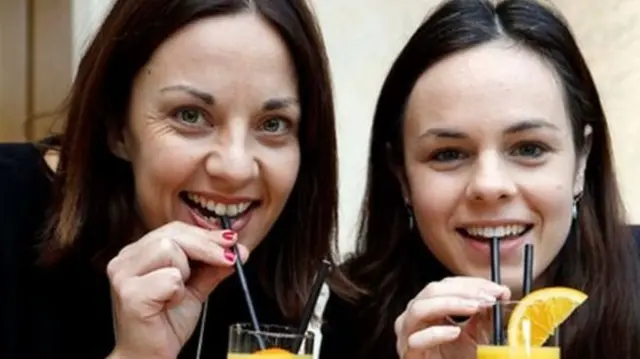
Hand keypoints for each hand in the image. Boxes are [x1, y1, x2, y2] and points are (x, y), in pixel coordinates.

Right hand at [106, 221, 248, 358]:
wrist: (149, 357)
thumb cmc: (166, 323)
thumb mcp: (195, 289)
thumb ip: (212, 267)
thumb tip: (238, 250)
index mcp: (137, 253)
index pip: (174, 229)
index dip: (205, 234)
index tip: (230, 240)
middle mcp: (124, 259)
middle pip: (172, 234)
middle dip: (206, 246)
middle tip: (228, 259)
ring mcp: (122, 275)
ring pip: (169, 250)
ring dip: (186, 272)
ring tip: (179, 293)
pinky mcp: (130, 294)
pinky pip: (170, 278)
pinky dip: (178, 292)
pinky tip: (170, 304)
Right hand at [395, 277, 510, 358]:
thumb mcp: (476, 334)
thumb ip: (485, 314)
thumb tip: (501, 292)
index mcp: (429, 307)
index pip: (447, 285)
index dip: (471, 284)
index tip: (497, 290)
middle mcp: (414, 316)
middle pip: (432, 290)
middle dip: (462, 291)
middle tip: (488, 298)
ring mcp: (407, 334)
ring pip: (420, 309)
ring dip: (449, 304)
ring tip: (474, 308)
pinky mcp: (408, 353)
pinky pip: (417, 339)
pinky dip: (436, 333)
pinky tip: (455, 332)